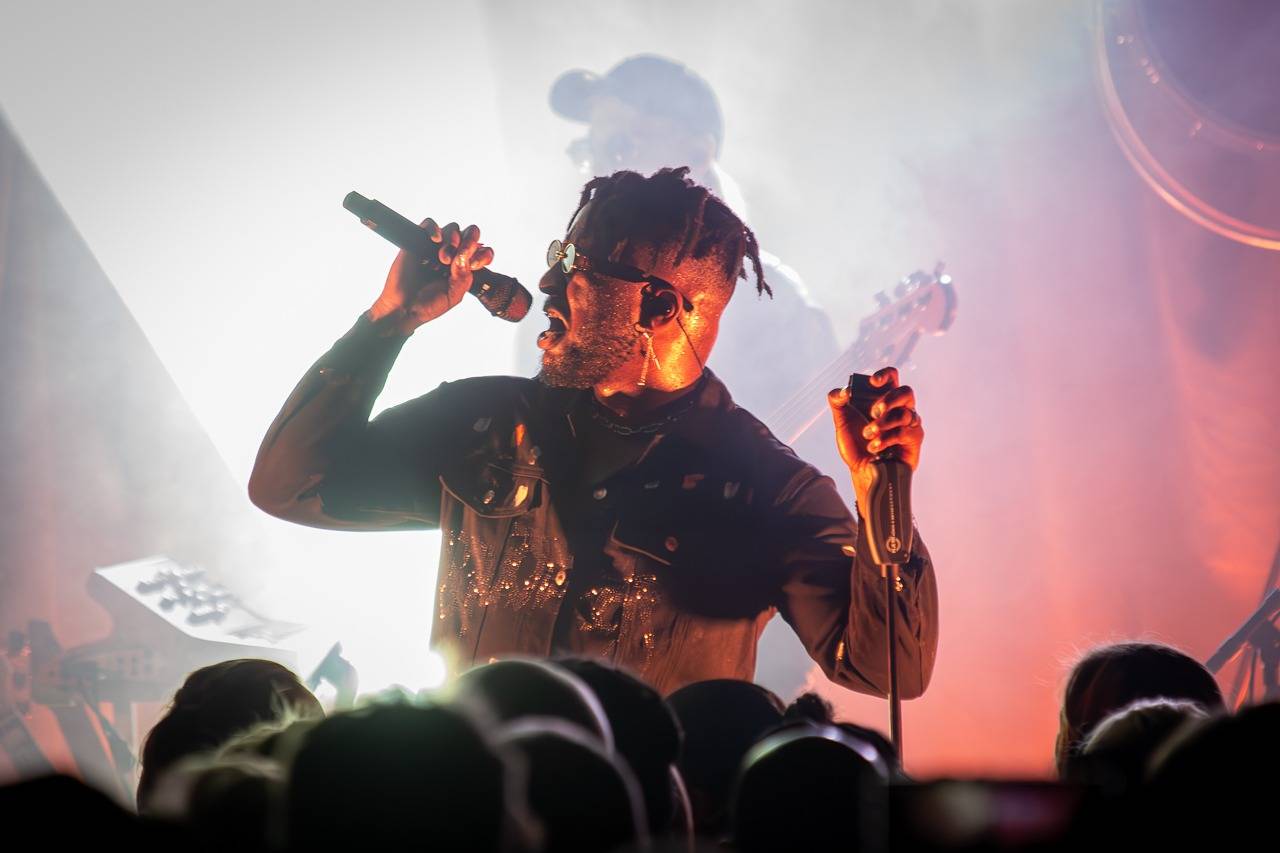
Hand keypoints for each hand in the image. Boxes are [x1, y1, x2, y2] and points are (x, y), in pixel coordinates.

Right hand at [368, 220, 494, 333]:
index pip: (483, 251)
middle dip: (469, 242)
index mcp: (465, 267)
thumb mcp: (454, 295)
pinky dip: (434, 228)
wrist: (404, 308)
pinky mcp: (418, 241)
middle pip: (469, 234)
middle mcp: (453, 254)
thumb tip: (463, 256)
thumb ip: (463, 276)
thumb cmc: (429, 304)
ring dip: (452, 240)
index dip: (484, 254)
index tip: (476, 265)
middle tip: (460, 256)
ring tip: (442, 259)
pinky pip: (428, 223)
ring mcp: (435, 247)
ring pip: (452, 228)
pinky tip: (435, 240)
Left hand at [827, 366, 924, 511]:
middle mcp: (900, 409)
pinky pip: (904, 433)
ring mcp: (909, 424)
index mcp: (884, 400)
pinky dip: (886, 439)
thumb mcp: (841, 423)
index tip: (873, 382)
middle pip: (906, 392)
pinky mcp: (914, 440)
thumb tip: (842, 391)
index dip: (885, 374)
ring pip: (904, 413)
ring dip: (883, 424)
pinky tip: (874, 447)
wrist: (862, 473)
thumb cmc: (856, 446)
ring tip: (868, 435)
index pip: (892, 377)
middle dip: (889, 399)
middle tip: (873, 411)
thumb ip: (838, 403)